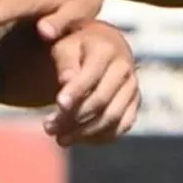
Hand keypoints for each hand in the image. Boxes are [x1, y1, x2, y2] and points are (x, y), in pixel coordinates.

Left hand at [43, 21, 140, 146]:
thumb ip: (64, 58)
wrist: (103, 45)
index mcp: (107, 49)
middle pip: (102, 100)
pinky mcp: (134, 103)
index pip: (91, 75)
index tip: (58, 106)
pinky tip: (78, 139)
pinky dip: (100, 137)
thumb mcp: (65, 43)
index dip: (75, 92)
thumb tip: (66, 80)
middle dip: (74, 118)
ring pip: (113, 118)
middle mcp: (124, 68)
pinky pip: (122, 126)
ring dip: (85, 132)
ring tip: (60, 138)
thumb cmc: (77, 46)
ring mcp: (132, 87)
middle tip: (48, 127)